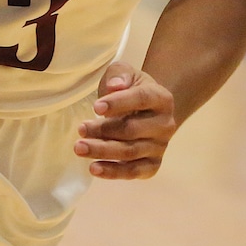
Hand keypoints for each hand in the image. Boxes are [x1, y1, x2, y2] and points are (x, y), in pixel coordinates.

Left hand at [74, 62, 176, 179]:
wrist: (147, 111)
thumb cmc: (130, 89)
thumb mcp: (125, 73)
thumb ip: (119, 74)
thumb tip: (114, 86)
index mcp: (161, 98)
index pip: (141, 99)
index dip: (118, 103)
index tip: (95, 107)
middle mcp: (166, 124)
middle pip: (132, 130)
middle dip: (103, 130)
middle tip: (80, 129)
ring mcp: (160, 147)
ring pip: (130, 152)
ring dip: (103, 151)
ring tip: (79, 148)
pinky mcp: (152, 165)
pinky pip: (133, 172)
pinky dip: (113, 172)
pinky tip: (94, 168)